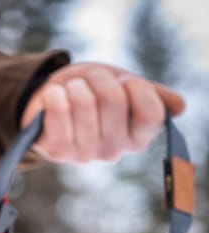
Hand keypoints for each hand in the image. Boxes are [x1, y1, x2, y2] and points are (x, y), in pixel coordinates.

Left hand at [21, 63, 184, 162]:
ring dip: (75, 84)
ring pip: (83, 101)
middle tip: (91, 80)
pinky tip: (54, 96)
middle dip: (99, 78)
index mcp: (138, 138)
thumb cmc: (94, 92)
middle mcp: (113, 151)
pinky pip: (58, 110)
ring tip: (71, 90)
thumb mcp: (126, 87)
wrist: (53, 102)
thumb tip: (178, 107)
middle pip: (113, 99)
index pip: (150, 114)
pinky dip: (55, 93)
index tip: (124, 81)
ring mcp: (84, 154)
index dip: (137, 87)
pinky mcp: (56, 151)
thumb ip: (154, 95)